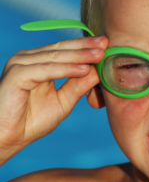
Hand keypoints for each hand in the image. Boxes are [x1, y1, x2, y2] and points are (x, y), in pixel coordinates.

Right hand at [0, 36, 107, 164]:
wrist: (6, 139)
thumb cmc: (32, 121)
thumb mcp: (63, 101)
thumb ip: (78, 86)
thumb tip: (98, 71)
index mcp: (39, 62)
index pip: (66, 50)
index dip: (85, 46)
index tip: (107, 44)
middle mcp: (29, 59)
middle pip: (62, 49)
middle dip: (86, 46)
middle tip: (106, 42)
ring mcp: (21, 64)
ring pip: (56, 57)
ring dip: (80, 56)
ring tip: (100, 55)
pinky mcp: (17, 74)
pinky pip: (46, 70)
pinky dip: (66, 69)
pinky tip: (84, 69)